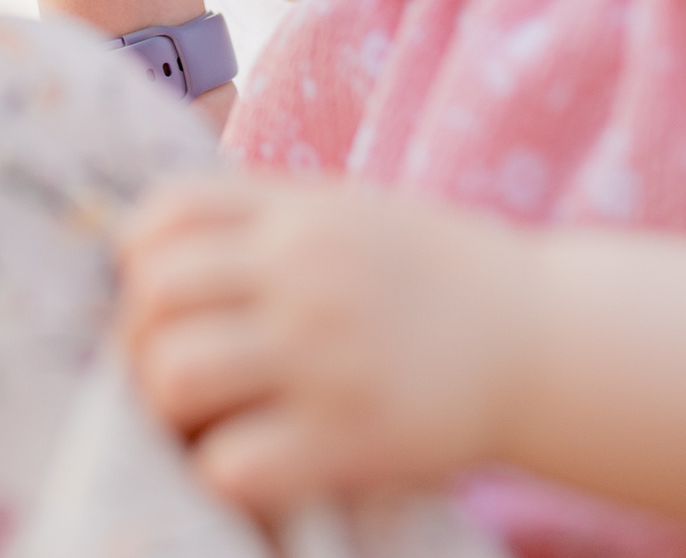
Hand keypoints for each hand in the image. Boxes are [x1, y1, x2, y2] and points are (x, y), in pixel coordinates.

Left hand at [117, 174, 531, 515]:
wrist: (547, 340)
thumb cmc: (437, 279)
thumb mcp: (352, 213)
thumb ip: (265, 220)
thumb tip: (152, 249)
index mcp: (300, 215)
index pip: (161, 216)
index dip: (138, 262)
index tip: (164, 299)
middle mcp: (306, 274)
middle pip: (152, 298)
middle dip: (142, 342)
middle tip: (174, 374)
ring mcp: (327, 356)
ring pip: (175, 375)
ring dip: (173, 409)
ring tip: (207, 422)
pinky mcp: (352, 438)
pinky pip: (232, 462)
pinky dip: (224, 470)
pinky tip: (255, 460)